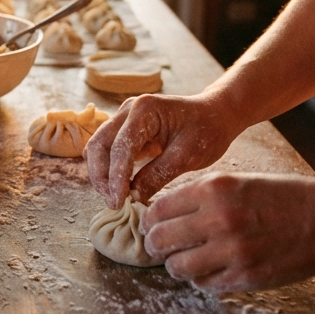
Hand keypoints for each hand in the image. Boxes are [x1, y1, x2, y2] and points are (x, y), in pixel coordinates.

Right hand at [85, 92, 237, 207]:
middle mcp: (127, 110)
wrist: (216, 114)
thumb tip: (133, 196)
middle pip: (99, 144)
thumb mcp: (187, 156)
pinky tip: (119, 187)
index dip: (116, 177)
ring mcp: (124, 118)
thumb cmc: (206, 131)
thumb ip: (158, 175)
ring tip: (114, 198)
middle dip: (101, 176)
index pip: (120, 147)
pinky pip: (108, 149)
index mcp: (144, 110)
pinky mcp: (125, 129)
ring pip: (98, 147)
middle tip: (113, 203)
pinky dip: (108, 168)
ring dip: (101, 173)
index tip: (118, 202)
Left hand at [139, 172, 314, 291]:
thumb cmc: (277, 196)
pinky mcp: (246, 277)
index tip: (149, 224)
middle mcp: (219, 220)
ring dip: (174, 265)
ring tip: (182, 260)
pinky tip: (207, 270)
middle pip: (160, 240)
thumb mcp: (233, 182)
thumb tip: (159, 212)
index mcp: (213, 190)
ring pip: (177, 267)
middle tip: (157, 245)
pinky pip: (204, 285)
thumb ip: (197, 195)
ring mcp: (233, 251)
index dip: (148, 219)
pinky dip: (199, 279)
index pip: (158, 209)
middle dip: (154, 244)